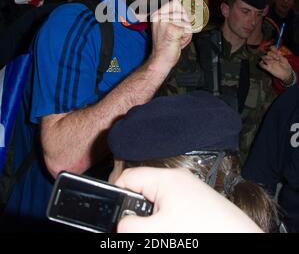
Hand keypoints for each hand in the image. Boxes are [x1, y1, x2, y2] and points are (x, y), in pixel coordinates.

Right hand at [115, 167, 262, 232]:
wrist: (241, 240)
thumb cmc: (204, 232)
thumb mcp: (158, 231)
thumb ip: (130, 226)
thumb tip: (120, 225)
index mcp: (166, 179)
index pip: (128, 177)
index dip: (116, 197)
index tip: (113, 217)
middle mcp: (178, 180)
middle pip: (142, 190)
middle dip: (135, 212)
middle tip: (137, 230)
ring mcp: (190, 191)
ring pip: (157, 202)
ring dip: (151, 218)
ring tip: (160, 232)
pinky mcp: (199, 204)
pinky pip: (173, 208)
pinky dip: (167, 220)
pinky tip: (173, 232)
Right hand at [150, 0, 191, 68]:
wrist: (160, 60)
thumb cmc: (166, 45)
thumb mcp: (168, 26)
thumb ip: (176, 15)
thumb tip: (186, 6)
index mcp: (157, 14)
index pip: (175, 2)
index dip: (181, 12)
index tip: (178, 24)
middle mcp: (159, 16)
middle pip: (183, 12)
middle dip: (184, 24)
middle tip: (176, 34)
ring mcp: (165, 22)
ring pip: (187, 22)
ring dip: (186, 33)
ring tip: (176, 39)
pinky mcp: (172, 30)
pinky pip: (188, 30)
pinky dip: (186, 38)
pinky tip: (177, 42)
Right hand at [260, 45, 292, 81]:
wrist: (286, 74)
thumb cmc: (286, 66)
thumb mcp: (284, 59)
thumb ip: (279, 55)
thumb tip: (276, 50)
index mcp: (276, 55)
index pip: (272, 49)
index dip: (271, 48)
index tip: (270, 47)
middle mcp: (272, 58)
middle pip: (268, 53)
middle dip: (270, 54)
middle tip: (275, 58)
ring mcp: (269, 63)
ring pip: (264, 58)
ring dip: (266, 58)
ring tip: (271, 61)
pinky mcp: (268, 68)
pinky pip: (262, 65)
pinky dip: (260, 63)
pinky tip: (261, 62)